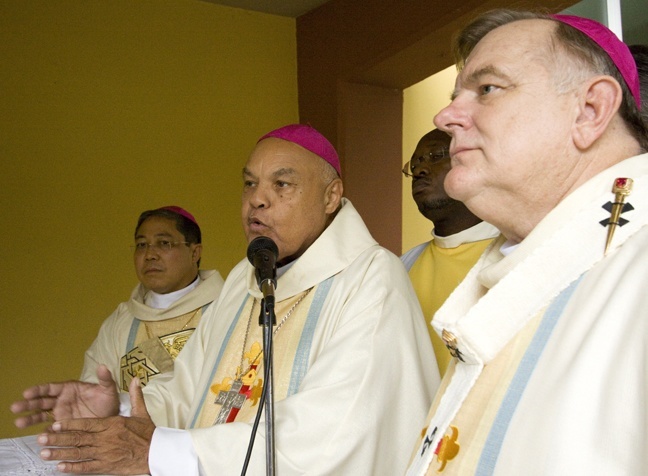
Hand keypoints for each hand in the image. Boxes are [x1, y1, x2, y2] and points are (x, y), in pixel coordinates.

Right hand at [11, 365, 119, 427]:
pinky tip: (40, 436)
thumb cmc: (108, 401)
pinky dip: (46, 433)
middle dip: (28, 404)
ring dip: (30, 419)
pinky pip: (52, 430)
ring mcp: (61, 414)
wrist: (111, 420)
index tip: (26, 393)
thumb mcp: (108, 390)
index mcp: (69, 389)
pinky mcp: (63, 426)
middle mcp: (61, 401)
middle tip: (14, 407)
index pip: (50, 388)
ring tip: (18, 423)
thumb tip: (103, 366)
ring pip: (42, 415)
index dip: (38, 390)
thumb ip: (105, 379)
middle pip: (41, 401)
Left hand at [38, 377, 153, 474]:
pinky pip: (86, 467)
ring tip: (45, 454)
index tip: (55, 424)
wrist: (156, 453)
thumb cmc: (148, 434)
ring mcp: (104, 454)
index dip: (69, 424)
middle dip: (58, 439)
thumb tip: (136, 379)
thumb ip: (136, 395)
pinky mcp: (106, 466)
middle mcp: (104, 439)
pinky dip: (73, 468)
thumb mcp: (142, 412)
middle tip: (41, 439)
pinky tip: (60, 468)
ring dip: (60, 454)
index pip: (86, 424)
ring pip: (78, 453)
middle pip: (77, 438)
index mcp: (111, 424)